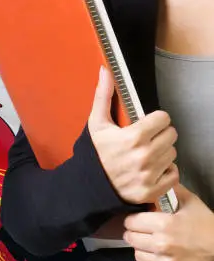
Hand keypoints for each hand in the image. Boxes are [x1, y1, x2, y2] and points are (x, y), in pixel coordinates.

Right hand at [88, 66, 178, 204]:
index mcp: (133, 137)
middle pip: (171, 135)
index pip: (164, 118)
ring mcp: (149, 174)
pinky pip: (174, 174)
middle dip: (159, 136)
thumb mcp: (96, 124)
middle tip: (144, 141)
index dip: (154, 120)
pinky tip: (150, 170)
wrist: (87, 186)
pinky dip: (165, 173)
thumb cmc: (94, 153)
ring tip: (145, 156)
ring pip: (172, 154)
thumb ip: (104, 96)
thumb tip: (106, 70)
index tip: (144, 125)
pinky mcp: (153, 190)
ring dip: (162, 153)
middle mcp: (144, 156)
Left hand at [123, 184, 213, 260]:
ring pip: (138, 256)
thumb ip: (171, 192)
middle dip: (136, 234)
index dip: (134, 220)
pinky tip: (163, 260)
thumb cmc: (208, 227)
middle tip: (145, 233)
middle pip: (130, 238)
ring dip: (144, 251)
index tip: (139, 221)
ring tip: (155, 247)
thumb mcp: (192, 203)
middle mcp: (161, 245)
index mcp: (163, 224)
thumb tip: (155, 185)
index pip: (130, 222)